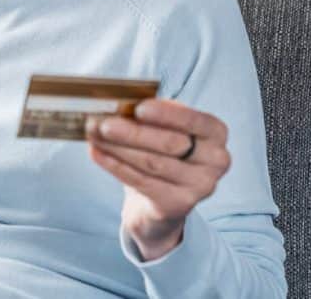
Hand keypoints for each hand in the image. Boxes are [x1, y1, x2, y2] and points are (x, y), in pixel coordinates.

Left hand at [85, 99, 230, 260]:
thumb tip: (122, 105)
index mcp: (216, 134)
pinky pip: (142, 182)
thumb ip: (152, 116)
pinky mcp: (179, 205)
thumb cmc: (164, 154)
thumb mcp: (165, 130)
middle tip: (103, 122)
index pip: (194, 120)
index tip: (138, 108)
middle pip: (170, 144)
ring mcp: (200, 186)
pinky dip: (115, 166)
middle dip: (132, 132)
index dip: (166, 114)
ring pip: (152, 163)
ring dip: (118, 148)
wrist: (163, 201)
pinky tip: (97, 153)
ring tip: (94, 135)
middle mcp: (216, 161)